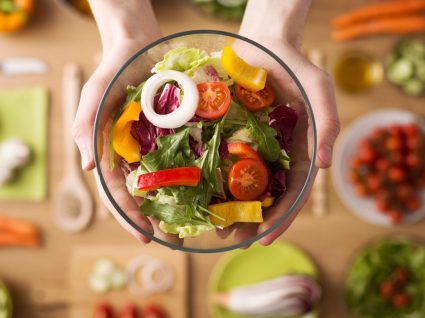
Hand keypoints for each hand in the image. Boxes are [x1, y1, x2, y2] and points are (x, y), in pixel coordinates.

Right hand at [72, 0, 181, 244]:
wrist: (139, 44)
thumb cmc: (113, 69)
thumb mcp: (95, 95)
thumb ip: (85, 127)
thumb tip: (86, 170)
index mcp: (111, 150)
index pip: (118, 191)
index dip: (130, 215)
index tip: (145, 237)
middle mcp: (134, 152)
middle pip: (143, 192)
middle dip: (155, 218)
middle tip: (174, 240)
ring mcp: (156, 143)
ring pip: (164, 179)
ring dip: (175, 204)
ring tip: (191, 225)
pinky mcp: (175, 131)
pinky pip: (183, 156)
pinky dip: (191, 175)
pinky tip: (204, 189)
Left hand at [226, 0, 339, 245]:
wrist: (263, 43)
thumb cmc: (294, 65)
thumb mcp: (319, 90)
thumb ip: (327, 124)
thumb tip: (326, 166)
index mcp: (300, 150)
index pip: (293, 193)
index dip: (282, 217)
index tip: (265, 239)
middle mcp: (276, 154)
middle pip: (266, 196)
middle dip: (253, 222)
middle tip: (234, 241)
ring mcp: (253, 146)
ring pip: (243, 185)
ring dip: (232, 209)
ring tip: (217, 230)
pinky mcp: (231, 134)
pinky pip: (222, 161)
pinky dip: (215, 182)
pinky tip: (202, 196)